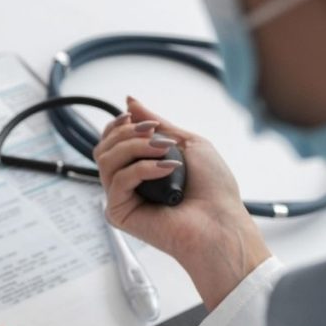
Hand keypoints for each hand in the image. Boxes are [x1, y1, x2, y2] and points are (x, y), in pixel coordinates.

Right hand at [95, 96, 271, 308]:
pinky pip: (118, 180)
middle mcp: (128, 183)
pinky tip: (167, 169)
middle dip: (128, 134)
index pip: (111, 142)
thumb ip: (156, 123)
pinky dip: (143, 169)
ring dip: (135, 148)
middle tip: (156, 135)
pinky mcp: (119, 213)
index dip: (118, 126)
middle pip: (104, 148)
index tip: (135, 118)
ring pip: (106, 160)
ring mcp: (122, 198)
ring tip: (164, 151)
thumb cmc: (213, 190)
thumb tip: (130, 101)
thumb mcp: (186, 143)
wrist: (221, 224)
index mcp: (140, 169)